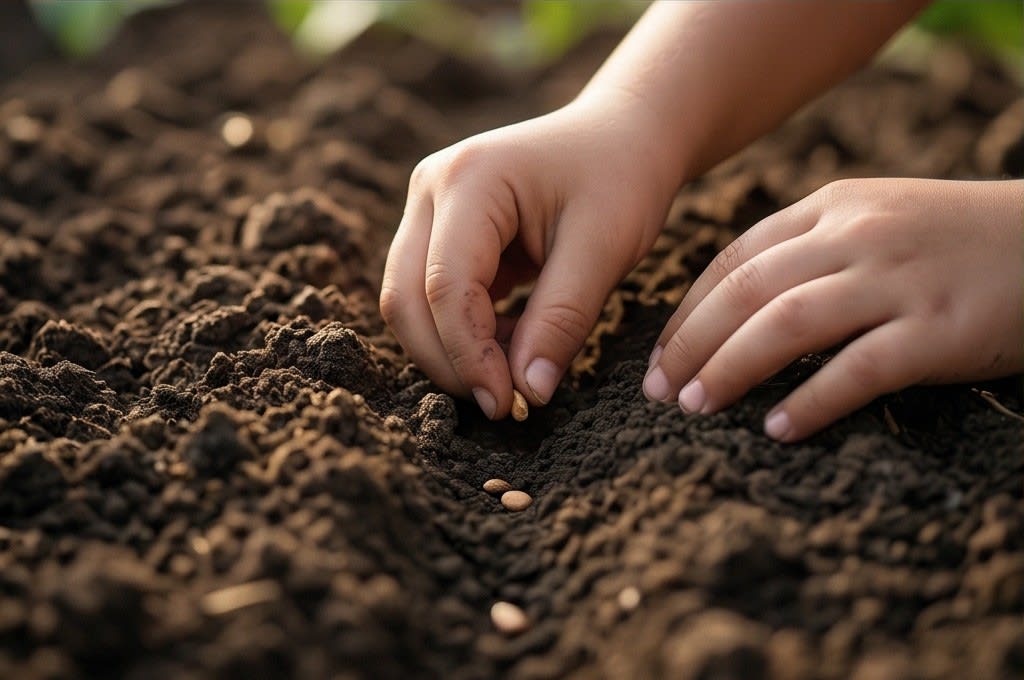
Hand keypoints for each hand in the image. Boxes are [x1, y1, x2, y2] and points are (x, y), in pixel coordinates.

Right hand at [381, 95, 676, 418]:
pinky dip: (464, 333)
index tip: (509, 404)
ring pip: (409, 301)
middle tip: (503, 405)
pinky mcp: (440, 231)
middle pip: (406, 297)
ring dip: (452, 350)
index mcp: (470, 180)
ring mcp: (429, 208)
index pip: (446, 285)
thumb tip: (528, 393)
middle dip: (448, 360)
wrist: (623, 136)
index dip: (470, 354)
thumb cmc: (622, 178)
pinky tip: (511, 344)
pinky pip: (431, 297)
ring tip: (514, 372)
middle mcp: (432, 188)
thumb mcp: (605, 248)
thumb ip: (562, 321)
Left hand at [644, 178, 1023, 440]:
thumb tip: (731, 308)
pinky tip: (778, 430)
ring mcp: (897, 279)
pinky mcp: (937, 328)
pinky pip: (858, 369)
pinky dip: (811, 400)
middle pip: (746, 291)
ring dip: (731, 368)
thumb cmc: (953, 241)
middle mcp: (856, 235)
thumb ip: (809, 249)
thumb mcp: (875, 220)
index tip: (658, 355)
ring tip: (697, 408)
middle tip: (660, 391)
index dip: (687, 311)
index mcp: (832, 208)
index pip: (735, 259)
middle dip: (691, 343)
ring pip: (787, 324)